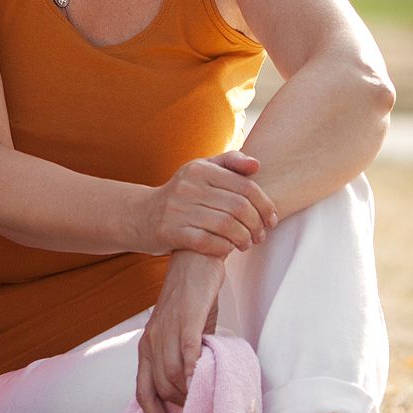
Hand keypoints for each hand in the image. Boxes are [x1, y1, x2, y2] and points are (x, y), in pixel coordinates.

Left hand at [136, 251, 223, 412]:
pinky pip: (185, 353)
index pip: (143, 393)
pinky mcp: (184, 320)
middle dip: (177, 412)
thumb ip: (184, 359)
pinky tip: (202, 383)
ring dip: (189, 396)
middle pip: (160, 390)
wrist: (196, 261)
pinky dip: (192, 371)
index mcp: (147, 348)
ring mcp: (166, 331)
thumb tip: (195, 388)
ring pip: (171, 376)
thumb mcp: (182, 334)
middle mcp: (150, 342)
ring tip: (205, 404)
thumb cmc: (192, 299)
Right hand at [139, 150, 273, 257]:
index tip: (271, 219)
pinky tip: (228, 249)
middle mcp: (188, 186)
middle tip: (261, 236)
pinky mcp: (170, 232)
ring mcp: (178, 209)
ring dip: (243, 238)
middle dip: (257, 225)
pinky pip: (207, 242)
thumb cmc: (181, 194)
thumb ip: (230, 162)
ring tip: (247, 243)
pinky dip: (224, 248)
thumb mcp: (201, 170)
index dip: (265, 205)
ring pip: (226, 226)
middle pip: (239, 208)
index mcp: (200, 169)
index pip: (246, 187)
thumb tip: (257, 165)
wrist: (140, 215)